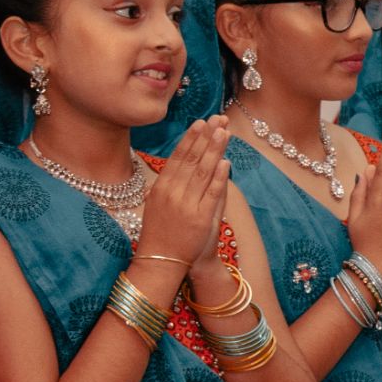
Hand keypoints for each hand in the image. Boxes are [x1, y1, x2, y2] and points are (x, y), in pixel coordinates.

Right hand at [135, 116, 231, 266]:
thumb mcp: (156, 204)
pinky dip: (219, 177)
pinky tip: (225, 161)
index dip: (190, 139)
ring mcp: (186, 206)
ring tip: (224, 131)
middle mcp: (172, 194)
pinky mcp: (200, 219)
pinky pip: (212, 194)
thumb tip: (180, 162)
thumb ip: (169, 184)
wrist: (161, 263)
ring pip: (202, 172)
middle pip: (191, 160)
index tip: (200, 122)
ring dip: (214, 150)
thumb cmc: (159, 234)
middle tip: (217, 119)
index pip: (177, 158)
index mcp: (160, 188)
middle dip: (206, 137)